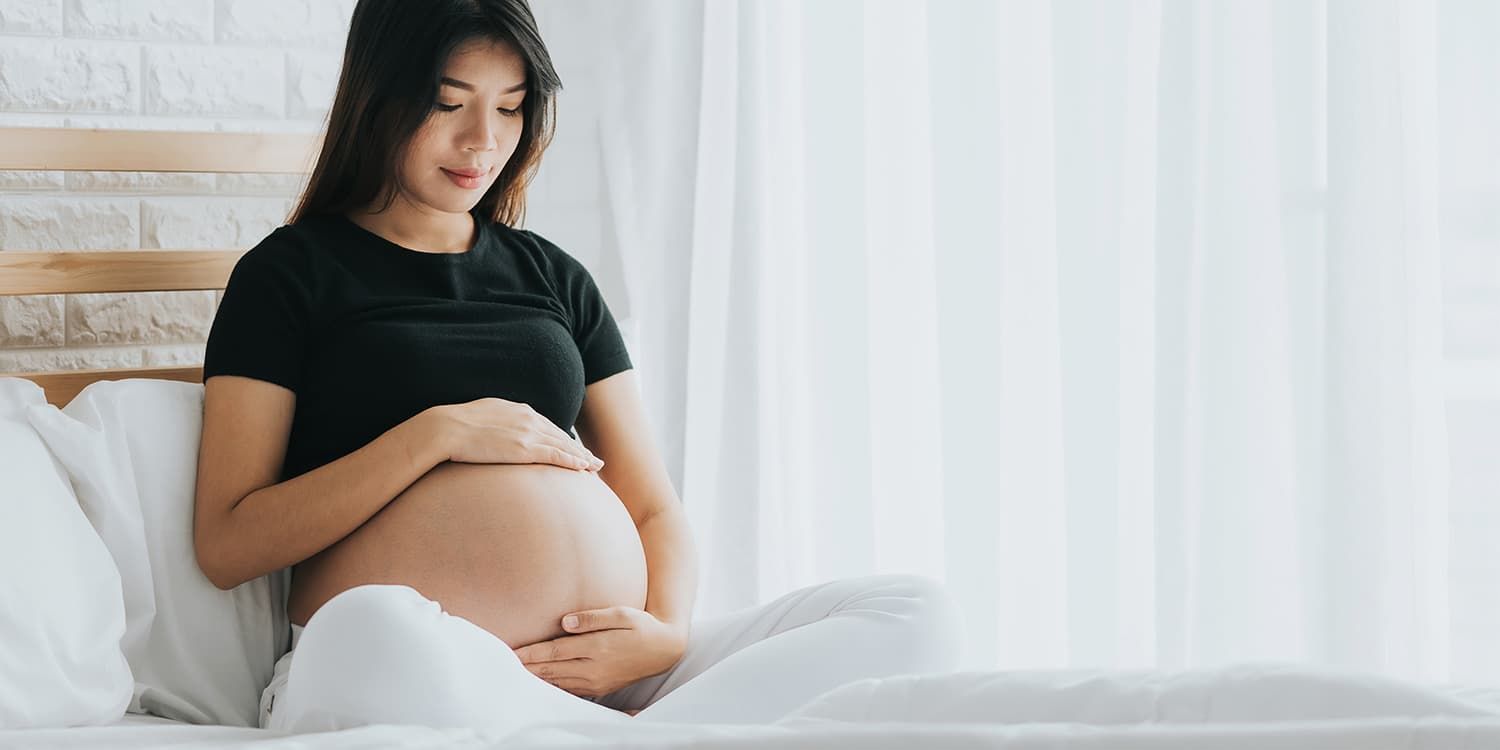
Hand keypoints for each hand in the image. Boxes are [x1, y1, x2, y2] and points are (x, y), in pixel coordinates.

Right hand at [426, 398, 602, 470]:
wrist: (446, 428)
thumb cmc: (456, 426)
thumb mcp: (483, 416)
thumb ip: (498, 422)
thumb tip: (498, 433)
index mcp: (518, 410)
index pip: (547, 426)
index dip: (561, 438)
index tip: (572, 447)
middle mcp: (528, 419)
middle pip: (560, 435)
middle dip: (578, 449)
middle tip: (593, 460)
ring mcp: (528, 433)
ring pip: (563, 446)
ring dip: (582, 458)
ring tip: (595, 467)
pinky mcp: (525, 449)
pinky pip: (556, 456)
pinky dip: (573, 462)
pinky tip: (584, 468)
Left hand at [513, 606, 688, 698]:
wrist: (663, 650)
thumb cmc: (641, 625)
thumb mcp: (621, 613)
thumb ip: (593, 617)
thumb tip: (565, 621)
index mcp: (597, 646)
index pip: (556, 650)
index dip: (532, 652)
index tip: (512, 651)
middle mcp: (594, 667)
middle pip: (553, 668)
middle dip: (528, 666)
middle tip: (505, 663)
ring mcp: (597, 681)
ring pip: (559, 682)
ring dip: (537, 678)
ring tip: (517, 674)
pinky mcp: (601, 688)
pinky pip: (571, 690)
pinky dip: (553, 686)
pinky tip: (542, 683)